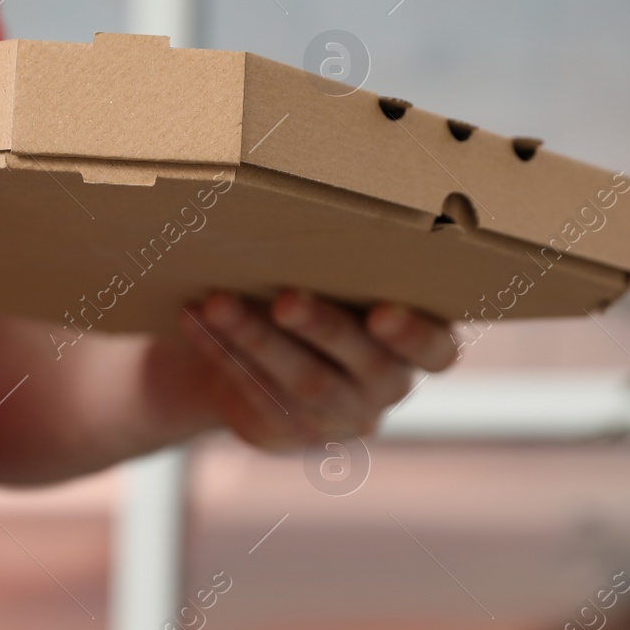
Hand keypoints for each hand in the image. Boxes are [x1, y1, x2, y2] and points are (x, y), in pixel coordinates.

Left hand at [167, 289, 457, 449]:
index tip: (384, 313)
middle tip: (286, 300)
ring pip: (301, 380)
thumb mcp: (353, 283)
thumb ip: (356, 263)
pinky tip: (193, 319)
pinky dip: (220, 351)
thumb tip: (321, 200)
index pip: (437, 351)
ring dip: (256, 338)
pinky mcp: (287, 430)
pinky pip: (253, 391)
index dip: (414, 336)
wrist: (276, 358)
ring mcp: (337, 415)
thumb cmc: (329, 295)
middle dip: (321, 328)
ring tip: (218, 303)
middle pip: (362, 364)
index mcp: (419, 347)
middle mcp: (385, 386)